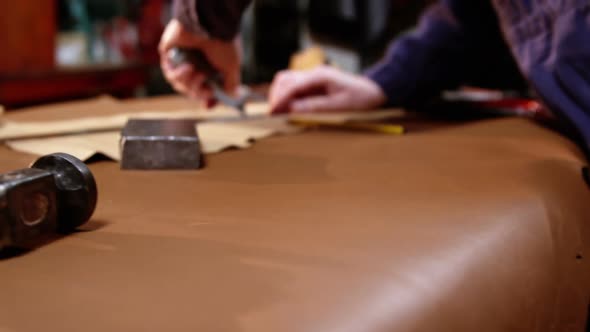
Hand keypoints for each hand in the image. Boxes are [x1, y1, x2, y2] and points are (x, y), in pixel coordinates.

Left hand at [159, 19, 240, 101]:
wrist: (207, 26)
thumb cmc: (222, 44)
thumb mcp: (232, 68)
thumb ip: (231, 84)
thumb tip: (232, 96)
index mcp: (212, 65)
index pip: (207, 87)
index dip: (207, 98)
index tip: (208, 105)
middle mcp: (198, 62)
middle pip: (193, 90)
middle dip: (199, 92)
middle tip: (206, 88)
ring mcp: (183, 59)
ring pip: (182, 85)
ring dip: (190, 83)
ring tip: (197, 72)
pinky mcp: (170, 55)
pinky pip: (171, 75)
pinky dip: (179, 75)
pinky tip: (187, 66)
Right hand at [268, 66, 386, 113]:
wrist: (374, 91)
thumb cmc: (361, 98)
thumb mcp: (340, 106)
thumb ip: (315, 107)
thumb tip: (292, 110)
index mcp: (320, 76)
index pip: (292, 85)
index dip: (280, 99)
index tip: (272, 112)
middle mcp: (314, 73)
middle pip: (284, 80)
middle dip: (276, 96)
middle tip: (273, 115)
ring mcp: (313, 77)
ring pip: (287, 82)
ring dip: (280, 96)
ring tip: (278, 113)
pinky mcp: (313, 84)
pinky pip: (294, 88)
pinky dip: (287, 98)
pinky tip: (288, 110)